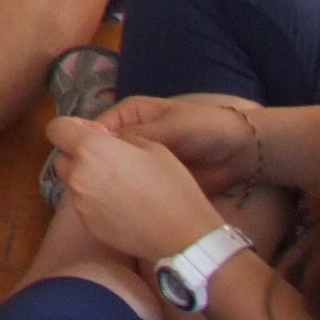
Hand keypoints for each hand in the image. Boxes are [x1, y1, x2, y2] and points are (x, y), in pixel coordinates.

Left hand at [47, 117, 230, 263]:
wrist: (183, 236)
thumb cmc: (172, 186)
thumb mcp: (152, 147)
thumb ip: (119, 138)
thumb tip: (103, 137)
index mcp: (91, 149)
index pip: (56, 128)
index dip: (70, 127)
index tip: (93, 133)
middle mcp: (77, 175)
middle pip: (61, 157)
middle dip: (77, 154)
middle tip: (107, 159)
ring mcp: (80, 203)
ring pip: (72, 182)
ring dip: (86, 178)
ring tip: (118, 185)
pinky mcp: (87, 224)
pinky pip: (83, 204)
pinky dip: (94, 201)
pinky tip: (122, 206)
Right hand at [98, 94, 262, 196]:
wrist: (240, 153)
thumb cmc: (206, 128)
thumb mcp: (172, 127)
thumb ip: (139, 136)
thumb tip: (103, 146)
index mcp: (128, 115)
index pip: (93, 129)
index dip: (84, 145)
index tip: (80, 164)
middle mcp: (127, 137)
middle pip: (98, 152)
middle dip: (94, 166)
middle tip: (90, 184)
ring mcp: (137, 160)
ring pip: (111, 172)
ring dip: (107, 183)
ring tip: (102, 197)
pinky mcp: (149, 180)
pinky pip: (129, 187)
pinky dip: (123, 195)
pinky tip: (119, 204)